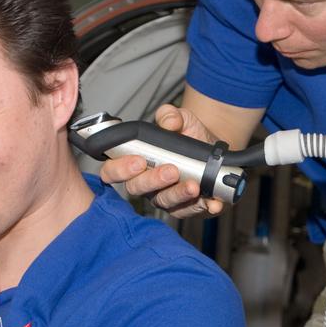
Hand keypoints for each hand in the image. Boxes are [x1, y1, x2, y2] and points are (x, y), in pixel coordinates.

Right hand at [96, 104, 226, 218]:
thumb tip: (170, 122)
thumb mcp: (180, 118)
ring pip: (165, 202)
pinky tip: (213, 202)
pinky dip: (204, 207)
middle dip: (153, 181)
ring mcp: (165, 198)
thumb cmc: (187, 133)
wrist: (213, 145)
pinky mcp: (188, 207)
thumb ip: (170, 115)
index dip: (119, 170)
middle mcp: (146, 184)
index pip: (112, 172)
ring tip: (193, 185)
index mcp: (134, 163)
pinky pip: (193, 211)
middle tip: (171, 171)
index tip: (138, 161)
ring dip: (178, 195)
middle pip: (138, 190)